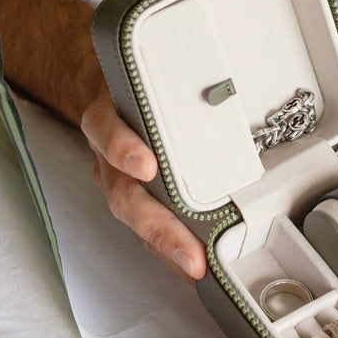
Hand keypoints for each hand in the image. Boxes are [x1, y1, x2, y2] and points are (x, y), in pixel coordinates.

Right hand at [80, 86, 206, 281]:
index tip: (146, 165)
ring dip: (166, 245)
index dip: (122, 148)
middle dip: (158, 226)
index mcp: (109, 115)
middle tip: (189, 251)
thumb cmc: (146, 84)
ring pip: (136, 220)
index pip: (106, 129)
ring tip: (194, 267)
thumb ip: (180, 69)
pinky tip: (193, 268)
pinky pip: (148, 231)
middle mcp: (108, 154)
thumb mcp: (154, 71)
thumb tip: (231, 72)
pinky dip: (171, 251)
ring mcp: (118, 181)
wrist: (126, 91)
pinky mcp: (136, 200)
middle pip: (124, 193)